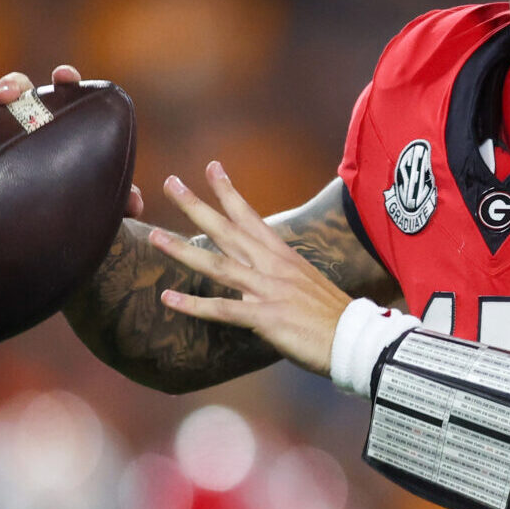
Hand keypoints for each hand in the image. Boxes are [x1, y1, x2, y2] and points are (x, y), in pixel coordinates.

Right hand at [0, 64, 144, 218]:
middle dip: (10, 86)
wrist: (32, 226)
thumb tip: (135, 206)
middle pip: (16, 89)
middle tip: (7, 97)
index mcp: (58, 121)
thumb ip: (116, 200)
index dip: (65, 80)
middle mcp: (23, 118)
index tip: (65, 77)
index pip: (64, 92)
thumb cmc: (69, 203)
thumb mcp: (93, 202)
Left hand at [146, 163, 351, 377]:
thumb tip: (256, 283)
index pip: (250, 216)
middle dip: (195, 206)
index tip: (211, 168)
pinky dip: (193, 305)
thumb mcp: (305, 285)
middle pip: (227, 230)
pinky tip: (168, 299)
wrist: (355, 339)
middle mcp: (272, 266)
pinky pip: (223, 309)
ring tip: (153, 237)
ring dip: (182, 250)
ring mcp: (268, 290)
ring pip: (217, 265)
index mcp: (282, 256)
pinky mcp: (266, 317)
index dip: (228, 192)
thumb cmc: (333, 317)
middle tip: (170, 183)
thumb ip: (277, 279)